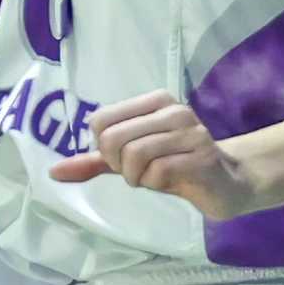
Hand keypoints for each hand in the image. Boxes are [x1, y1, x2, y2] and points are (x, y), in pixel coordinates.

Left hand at [48, 91, 255, 209]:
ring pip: (134, 155)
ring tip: (155, 177)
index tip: (124, 159)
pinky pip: (158, 172)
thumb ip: (94, 162)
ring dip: (137, 177)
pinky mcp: (201, 157)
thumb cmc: (177, 166)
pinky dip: (155, 184)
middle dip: (118, 165)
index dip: (103, 149)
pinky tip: (171, 183)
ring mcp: (190, 132)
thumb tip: (54, 172)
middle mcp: (173, 110)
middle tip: (139, 172)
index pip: (100, 121)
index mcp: (154, 101)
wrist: (229, 182)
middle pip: (112, 139)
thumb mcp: (132, 160)